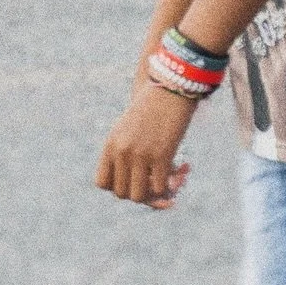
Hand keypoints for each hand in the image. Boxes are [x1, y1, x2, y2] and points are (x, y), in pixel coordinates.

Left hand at [95, 83, 194, 209]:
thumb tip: (143, 183)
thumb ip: (127, 150)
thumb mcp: (130, 128)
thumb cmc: (153, 106)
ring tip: (171, 180)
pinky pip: (160, 188)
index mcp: (110, 145)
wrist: (170, 88)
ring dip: (154, 195)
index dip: (118, 187)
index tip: (135, 180)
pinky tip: (183, 168)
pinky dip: (170, 186)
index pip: (102, 183)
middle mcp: (122, 152)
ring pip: (139, 196)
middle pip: (122, 193)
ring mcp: (140, 155)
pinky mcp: (160, 155)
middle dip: (140, 193)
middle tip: (157, 182)